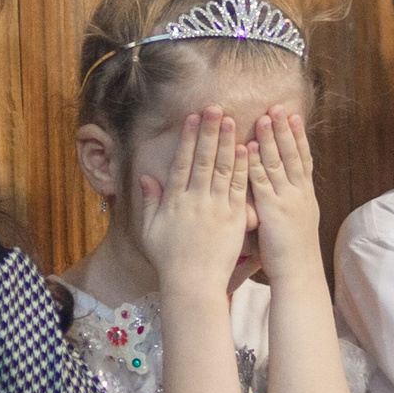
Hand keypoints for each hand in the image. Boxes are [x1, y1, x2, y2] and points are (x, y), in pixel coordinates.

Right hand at [137, 110, 250, 300]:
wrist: (192, 284)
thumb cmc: (169, 260)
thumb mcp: (151, 230)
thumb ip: (150, 202)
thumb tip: (147, 177)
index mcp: (175, 201)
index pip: (182, 162)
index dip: (189, 138)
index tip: (193, 117)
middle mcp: (195, 200)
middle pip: (203, 159)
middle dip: (209, 132)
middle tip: (215, 108)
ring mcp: (216, 208)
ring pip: (223, 169)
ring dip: (227, 143)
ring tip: (232, 120)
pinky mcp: (234, 219)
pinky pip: (239, 189)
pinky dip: (242, 168)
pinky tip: (246, 149)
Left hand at [245, 108, 324, 285]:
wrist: (299, 273)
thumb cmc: (293, 253)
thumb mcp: (295, 222)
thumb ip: (288, 203)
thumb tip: (281, 191)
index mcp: (305, 195)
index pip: (303, 159)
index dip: (298, 137)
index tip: (293, 116)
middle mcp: (299, 193)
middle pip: (293, 154)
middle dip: (285, 130)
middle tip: (278, 106)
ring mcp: (287, 200)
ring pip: (278, 163)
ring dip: (270, 139)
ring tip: (263, 117)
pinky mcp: (272, 210)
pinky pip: (261, 182)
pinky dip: (254, 163)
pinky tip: (247, 147)